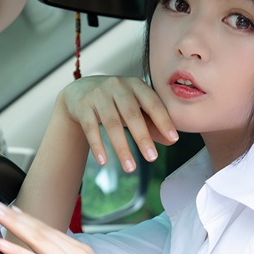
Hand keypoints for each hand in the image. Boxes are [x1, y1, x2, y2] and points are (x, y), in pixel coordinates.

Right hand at [58, 75, 178, 173]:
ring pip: (111, 124)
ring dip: (122, 148)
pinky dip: (97, 146)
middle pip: (132, 114)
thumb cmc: (116, 103)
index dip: (163, 120)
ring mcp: (98, 95)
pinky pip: (90, 128)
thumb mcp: (135, 107)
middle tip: (152, 158)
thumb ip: (152, 122)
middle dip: (143, 138)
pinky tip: (103, 162)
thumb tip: (171, 140)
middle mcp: (117, 86)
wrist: (80, 92)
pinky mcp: (82, 106)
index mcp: (136, 85)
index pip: (153, 103)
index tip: (173, 139)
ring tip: (130, 168)